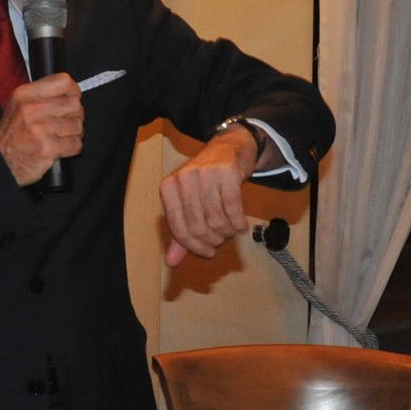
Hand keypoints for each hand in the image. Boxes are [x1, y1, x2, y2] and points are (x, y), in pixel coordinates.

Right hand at [0, 74, 81, 184]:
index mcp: (24, 94)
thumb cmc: (12, 135)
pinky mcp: (47, 148)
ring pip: (77, 125)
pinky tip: (59, 148)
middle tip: (65, 123)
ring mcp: (39, 129)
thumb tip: (70, 91)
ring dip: (73, 133)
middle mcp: (31, 109)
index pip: (63, 82)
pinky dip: (72, 148)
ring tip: (60, 137)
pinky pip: (75, 144)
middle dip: (75, 115)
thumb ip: (42, 95)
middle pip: (74, 104)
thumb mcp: (19, 105)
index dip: (73, 91)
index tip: (72, 98)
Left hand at [160, 126, 260, 266]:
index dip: (194, 246)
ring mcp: (206, 174)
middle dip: (213, 240)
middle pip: (199, 226)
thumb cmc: (205, 180)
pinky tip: (241, 226)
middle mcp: (184, 179)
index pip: (178, 228)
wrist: (228, 147)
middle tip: (221, 240)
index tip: (207, 252)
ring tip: (230, 230)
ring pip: (217, 219)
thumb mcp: (188, 203)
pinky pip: (233, 208)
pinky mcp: (227, 172)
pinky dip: (238, 223)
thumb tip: (172, 262)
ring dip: (227, 232)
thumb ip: (180, 233)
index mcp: (169, 188)